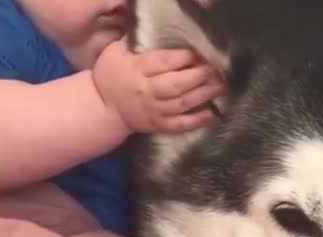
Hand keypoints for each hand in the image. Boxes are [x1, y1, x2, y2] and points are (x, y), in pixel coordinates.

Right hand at [93, 37, 223, 133]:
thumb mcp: (115, 52)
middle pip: (176, 84)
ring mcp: (154, 110)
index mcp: (137, 69)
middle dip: (198, 76)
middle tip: (215, 70)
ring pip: (181, 104)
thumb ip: (134, 40)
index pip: (163, 62)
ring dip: (203, 95)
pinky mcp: (158, 125)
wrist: (103, 108)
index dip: (184, 58)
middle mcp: (147, 91)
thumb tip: (152, 25)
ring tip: (219, 86)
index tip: (199, 53)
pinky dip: (196, 121)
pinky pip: (179, 125)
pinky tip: (211, 114)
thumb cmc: (111, 75)